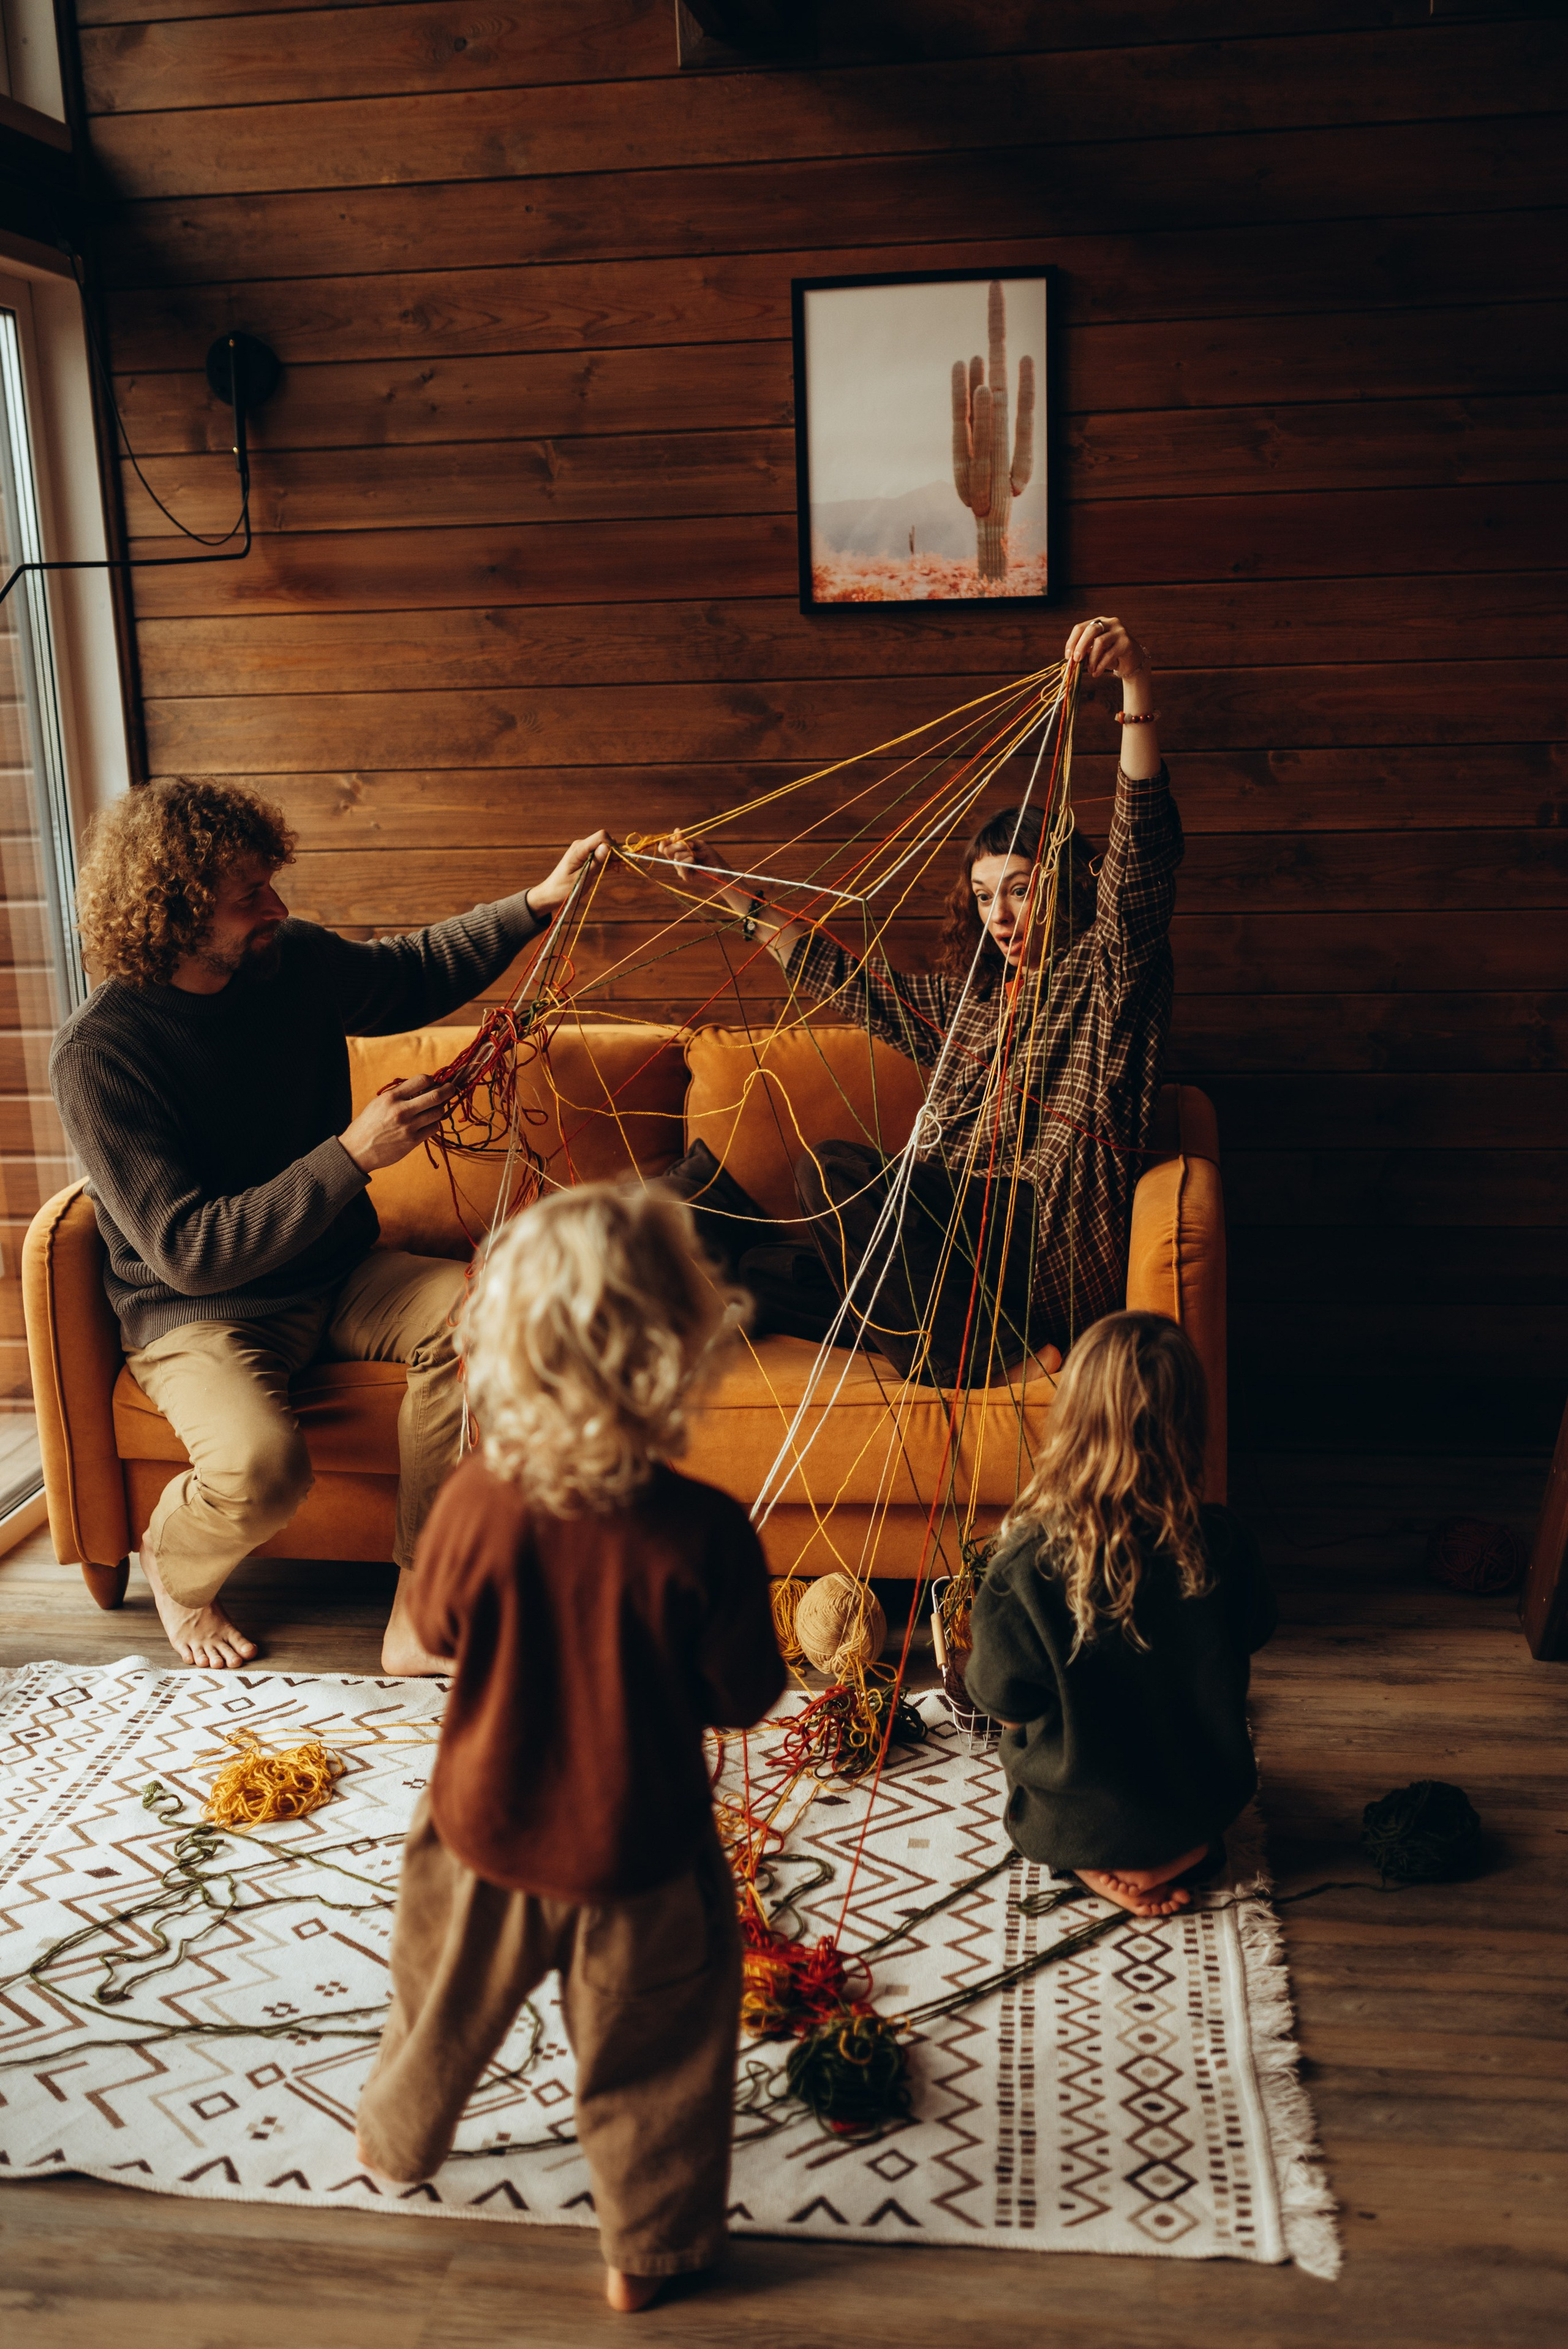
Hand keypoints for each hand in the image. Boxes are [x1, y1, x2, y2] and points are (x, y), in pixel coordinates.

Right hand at [339, 1073, 459, 1175]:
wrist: (357, 1150)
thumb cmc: (368, 1124)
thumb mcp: (379, 1102)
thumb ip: (399, 1094)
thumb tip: (423, 1086)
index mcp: (391, 1097)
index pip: (422, 1080)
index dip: (432, 1079)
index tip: (434, 1082)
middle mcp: (402, 1110)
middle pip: (436, 1096)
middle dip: (448, 1090)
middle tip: (451, 1088)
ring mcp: (409, 1126)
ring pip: (438, 1112)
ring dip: (440, 1109)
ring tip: (434, 1109)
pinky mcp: (413, 1141)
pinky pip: (434, 1128)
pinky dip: (434, 1123)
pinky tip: (428, 1123)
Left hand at [526, 829, 609, 916]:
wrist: (551, 893)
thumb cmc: (564, 889)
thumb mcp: (582, 877)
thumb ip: (595, 862)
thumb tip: (607, 847)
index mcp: (579, 849)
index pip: (601, 837)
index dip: (612, 847)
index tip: (616, 862)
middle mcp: (581, 845)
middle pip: (605, 840)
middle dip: (613, 852)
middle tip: (615, 868)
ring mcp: (583, 850)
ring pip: (604, 846)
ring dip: (611, 857)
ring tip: (611, 870)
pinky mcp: (585, 855)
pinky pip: (600, 853)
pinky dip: (606, 860)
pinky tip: (607, 869)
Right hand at [656, 829, 746, 913]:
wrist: (721, 871)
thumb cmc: (711, 858)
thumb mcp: (699, 845)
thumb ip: (687, 840)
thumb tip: (676, 831)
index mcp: (679, 853)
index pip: (665, 847)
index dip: (666, 841)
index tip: (676, 835)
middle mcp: (678, 862)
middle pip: (667, 851)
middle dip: (677, 844)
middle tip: (690, 845)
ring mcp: (681, 869)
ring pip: (676, 857)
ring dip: (687, 852)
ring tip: (698, 855)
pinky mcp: (686, 876)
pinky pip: (682, 866)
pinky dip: (688, 860)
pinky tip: (694, 859)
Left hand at [1064, 615, 1149, 682]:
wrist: (1132, 661)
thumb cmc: (1111, 656)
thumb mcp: (1095, 652)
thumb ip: (1085, 652)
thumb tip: (1072, 658)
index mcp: (1099, 622)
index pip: (1081, 627)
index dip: (1072, 642)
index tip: (1068, 656)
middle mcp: (1110, 623)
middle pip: (1091, 630)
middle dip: (1080, 646)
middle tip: (1076, 660)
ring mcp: (1120, 631)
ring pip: (1100, 642)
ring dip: (1092, 658)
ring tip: (1090, 670)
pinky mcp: (1127, 643)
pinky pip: (1110, 654)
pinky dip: (1100, 665)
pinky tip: (1096, 673)